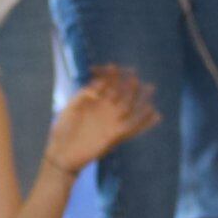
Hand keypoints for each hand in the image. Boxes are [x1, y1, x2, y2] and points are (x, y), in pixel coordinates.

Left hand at [43, 66, 160, 173]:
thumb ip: (83, 96)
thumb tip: (97, 89)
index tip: (113, 65)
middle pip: (121, 93)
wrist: (62, 152)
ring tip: (151, 88)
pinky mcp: (115, 136)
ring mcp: (111, 122)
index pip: (106, 84)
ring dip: (140, 98)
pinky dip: (144, 122)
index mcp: (94, 101)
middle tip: (136, 73)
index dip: (110, 75)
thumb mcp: (70, 108)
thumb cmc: (63, 128)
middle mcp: (106, 110)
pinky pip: (133, 128)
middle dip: (128, 83)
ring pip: (129, 107)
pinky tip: (155, 114)